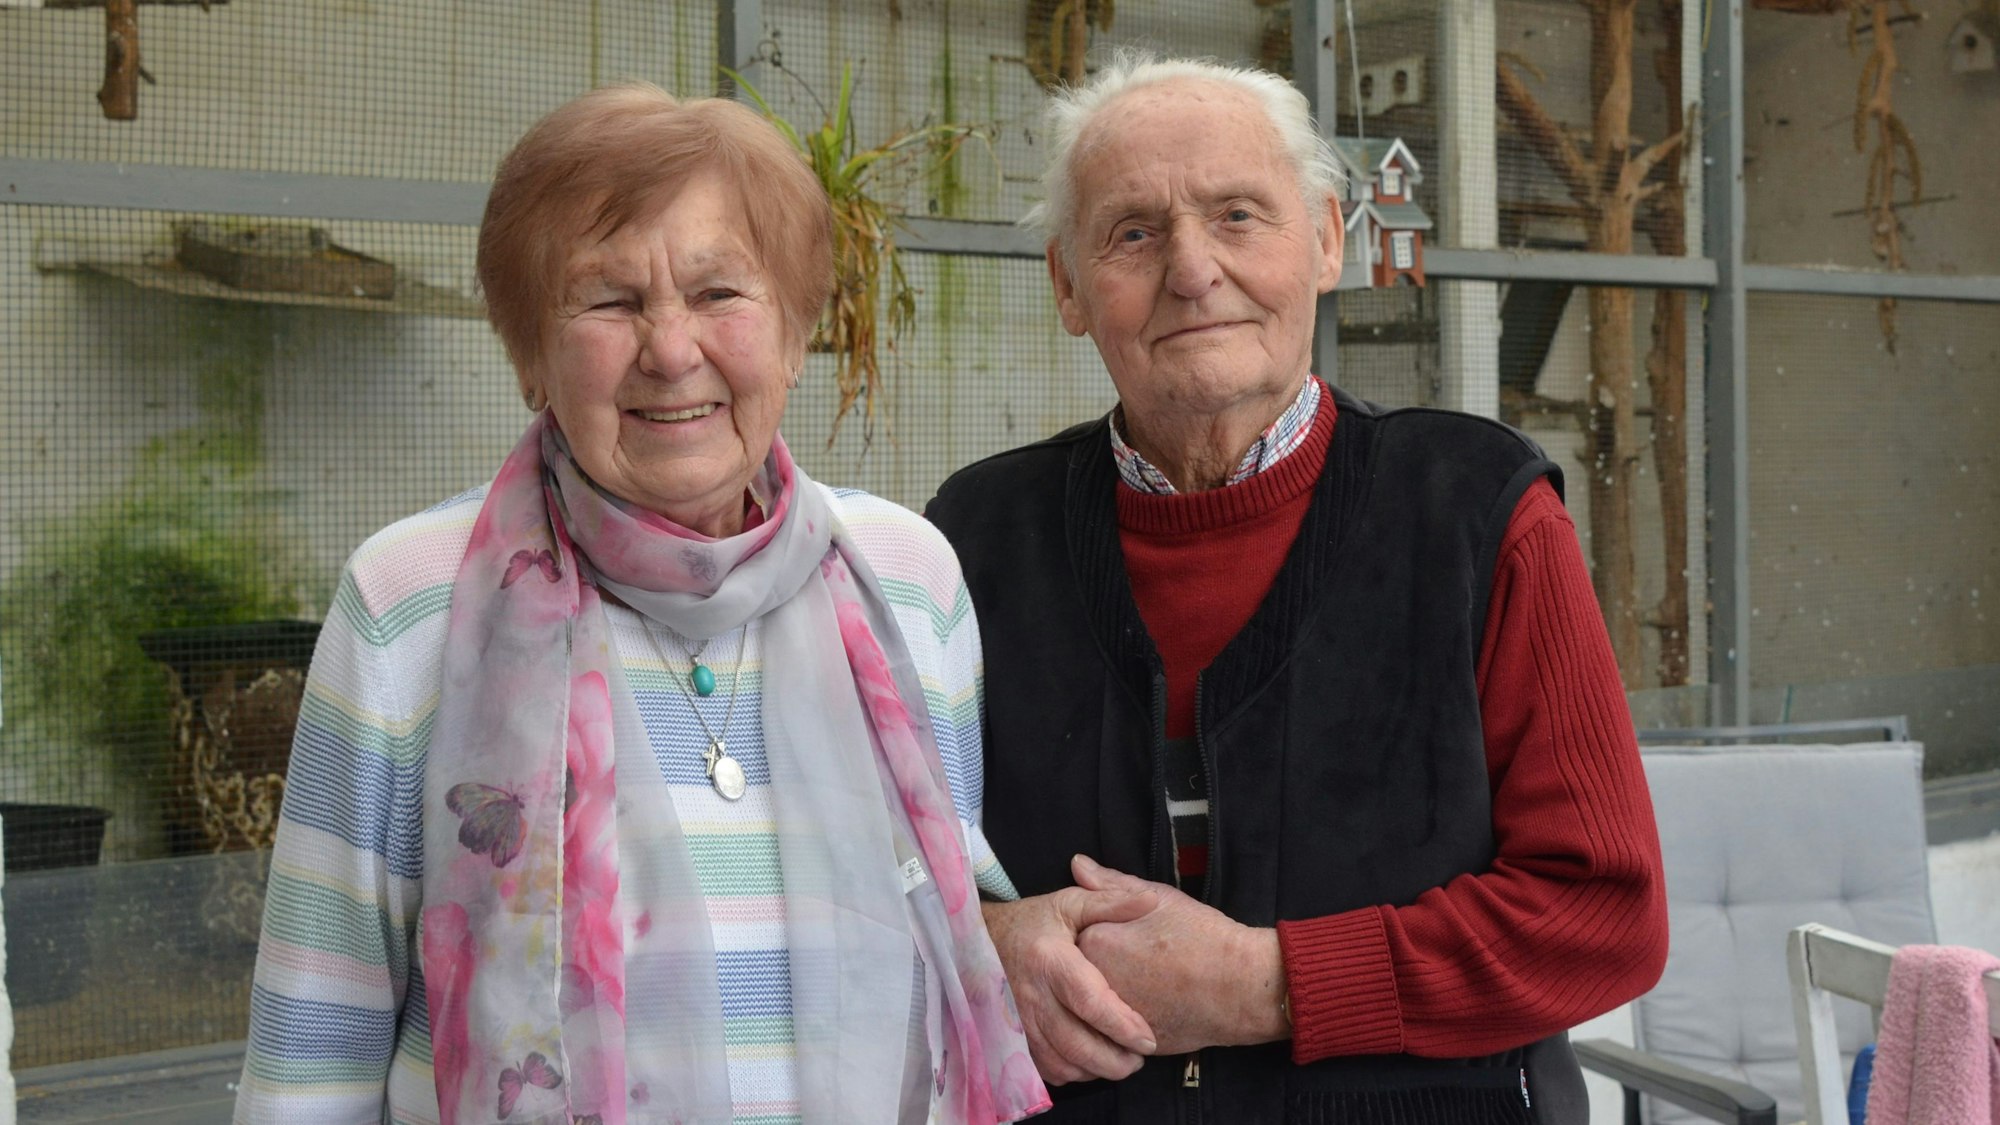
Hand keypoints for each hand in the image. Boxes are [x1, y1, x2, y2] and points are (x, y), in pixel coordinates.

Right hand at [982, 880, 1160, 1084]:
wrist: (977, 941)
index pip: (1089, 1002)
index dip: (1122, 1026)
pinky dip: (1072, 1073)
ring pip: (1062, 1063)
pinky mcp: (1013, 1039)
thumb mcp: (1069, 903)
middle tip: (1140, 1058)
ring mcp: (1019, 1023)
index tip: (1149, 1039)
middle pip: (1077, 1044)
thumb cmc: (1032, 922)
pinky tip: (1090, 1062)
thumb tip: (1151, 900)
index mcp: (1050, 960)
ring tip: (1122, 1062)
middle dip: (1114, 1061)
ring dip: (1096, 1070)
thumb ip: (1111, 901)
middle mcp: (1032, 996)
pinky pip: (1045, 1069)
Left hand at [1072, 854, 1289, 1054]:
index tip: (1131, 935)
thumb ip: (1112, 884)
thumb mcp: (1158, 898)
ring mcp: (1110, 1017)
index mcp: (1096, 942)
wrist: (1241, 987)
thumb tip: (1077, 864)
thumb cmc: (1203, 938)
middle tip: (1145, 960)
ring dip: (1112, 992)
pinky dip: (1125, 1019)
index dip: (1105, 932)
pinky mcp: (1128, 1043)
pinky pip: (1113, 1029)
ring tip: (1151, 982)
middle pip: (1082, 971)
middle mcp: (1094, 983)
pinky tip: (1153, 1004)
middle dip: (1104, 964)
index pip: (1077, 935)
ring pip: (1095, 1003)